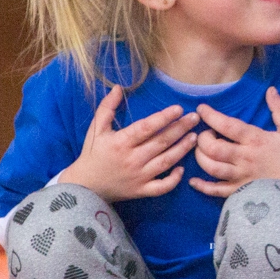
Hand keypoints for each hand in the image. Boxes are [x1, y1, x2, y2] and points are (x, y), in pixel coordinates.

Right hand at [57, 85, 199, 201]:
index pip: (146, 128)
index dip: (163, 118)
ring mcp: (138, 176)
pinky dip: (173, 180)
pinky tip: (183, 168)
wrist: (84, 186)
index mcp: (121, 142)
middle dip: (180, 129)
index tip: (178, 109)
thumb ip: (107, 107)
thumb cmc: (92, 154)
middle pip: (161, 142)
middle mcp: (132, 159)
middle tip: (195, 118)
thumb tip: (118, 87)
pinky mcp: (141, 190)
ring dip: (182, 149)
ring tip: (194, 137)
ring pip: (165, 162)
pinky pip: (161, 187)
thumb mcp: (96, 129)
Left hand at [190, 87, 279, 197]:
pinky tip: (194, 181)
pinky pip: (216, 190)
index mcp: (256, 140)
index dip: (211, 116)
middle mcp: (245, 158)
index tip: (201, 109)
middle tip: (205, 134)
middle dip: (202, 138)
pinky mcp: (240, 192)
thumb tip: (271, 90)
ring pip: (211, 167)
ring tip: (202, 151)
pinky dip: (202, 186)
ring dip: (200, 157)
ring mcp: (241, 177)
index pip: (228, 125)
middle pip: (213, 147)